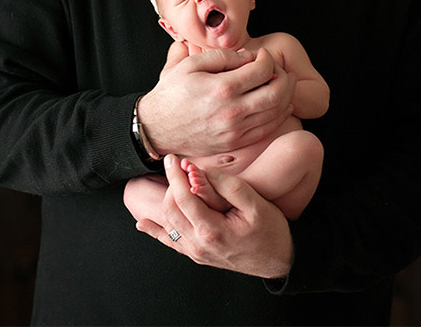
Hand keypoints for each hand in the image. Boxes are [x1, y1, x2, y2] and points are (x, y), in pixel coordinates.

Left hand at [135, 155, 293, 278]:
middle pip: (171, 209)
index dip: (175, 175)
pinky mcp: (197, 255)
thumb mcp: (257, 205)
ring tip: (171, 180)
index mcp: (211, 230)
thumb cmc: (270, 232)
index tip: (173, 159)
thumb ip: (231, 187)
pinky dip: (156, 231)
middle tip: (176, 166)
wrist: (277, 261)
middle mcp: (198, 244)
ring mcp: (196, 252)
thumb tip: (207, 172)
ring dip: (166, 200)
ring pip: (169, 224)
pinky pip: (170, 242)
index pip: (183, 198)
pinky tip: (144, 224)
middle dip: (171, 184)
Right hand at [139, 43, 296, 156]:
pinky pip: (267, 129)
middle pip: (277, 92)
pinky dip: (280, 115)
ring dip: (287, 95)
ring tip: (285, 83)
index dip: (268, 59)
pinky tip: (282, 104)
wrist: (155, 129)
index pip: (262, 70)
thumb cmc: (171, 94)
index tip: (263, 55)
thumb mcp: (189, 65)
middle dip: (285, 77)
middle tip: (280, 69)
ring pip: (276, 112)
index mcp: (222, 89)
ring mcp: (235, 130)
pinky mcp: (235, 143)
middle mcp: (232, 112)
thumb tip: (250, 56)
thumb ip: (222, 56)